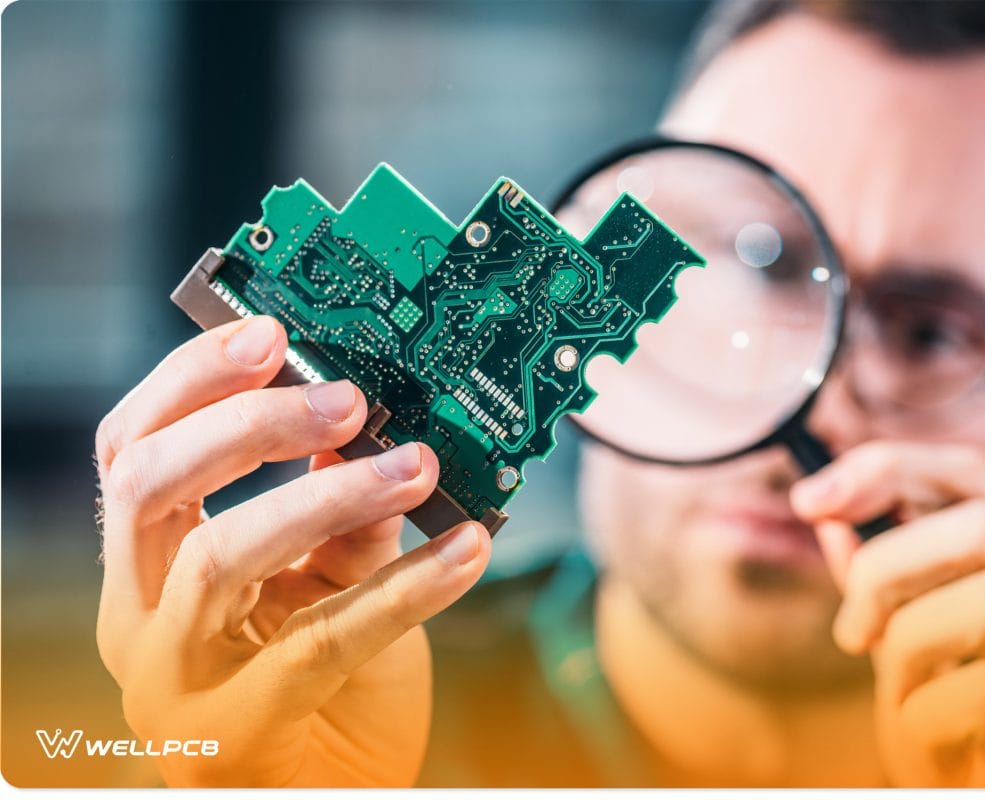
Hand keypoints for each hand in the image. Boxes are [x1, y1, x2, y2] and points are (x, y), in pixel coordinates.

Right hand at [94, 316, 491, 786]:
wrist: (324, 788)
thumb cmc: (317, 682)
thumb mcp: (325, 574)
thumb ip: (337, 504)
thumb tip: (373, 423)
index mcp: (145, 562)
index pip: (134, 447)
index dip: (194, 381)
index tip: (272, 334)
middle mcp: (139, 613)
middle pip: (152, 485)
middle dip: (250, 424)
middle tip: (348, 398)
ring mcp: (174, 676)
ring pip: (222, 555)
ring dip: (329, 496)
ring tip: (416, 466)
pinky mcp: (237, 728)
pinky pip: (324, 639)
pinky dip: (407, 585)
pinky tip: (468, 547)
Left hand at [790, 441, 984, 786]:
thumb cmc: (956, 731)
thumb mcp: (905, 642)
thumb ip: (877, 583)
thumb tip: (826, 513)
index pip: (970, 476)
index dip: (885, 468)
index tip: (809, 500)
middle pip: (982, 523)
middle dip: (888, 565)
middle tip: (853, 634)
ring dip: (911, 649)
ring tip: (908, 699)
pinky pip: (982, 695)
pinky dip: (928, 718)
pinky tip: (934, 745)